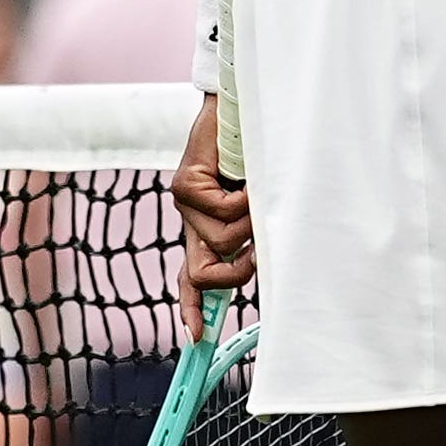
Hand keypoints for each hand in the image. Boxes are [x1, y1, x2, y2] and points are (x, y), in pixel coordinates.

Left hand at [173, 99, 255, 335]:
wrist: (239, 108)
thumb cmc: (255, 156)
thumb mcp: (258, 204)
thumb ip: (256, 233)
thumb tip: (263, 262)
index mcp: (204, 229)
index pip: (191, 277)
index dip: (193, 308)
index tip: (196, 337)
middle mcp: (190, 221)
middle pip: (198, 273)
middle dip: (230, 276)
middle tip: (254, 257)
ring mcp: (183, 205)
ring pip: (221, 242)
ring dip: (251, 224)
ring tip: (254, 194)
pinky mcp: (183, 186)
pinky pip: (224, 212)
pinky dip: (246, 200)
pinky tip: (244, 179)